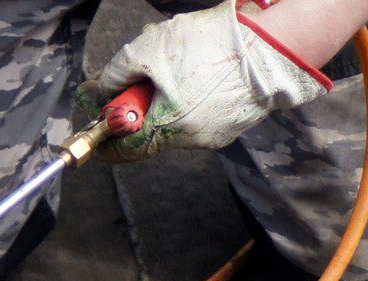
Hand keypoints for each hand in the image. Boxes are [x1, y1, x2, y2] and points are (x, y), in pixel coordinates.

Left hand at [76, 0, 331, 162]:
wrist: (278, 44)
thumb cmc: (211, 44)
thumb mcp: (149, 50)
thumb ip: (114, 75)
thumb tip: (94, 93)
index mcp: (168, 129)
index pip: (123, 149)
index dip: (102, 139)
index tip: (89, 128)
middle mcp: (191, 140)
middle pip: (146, 133)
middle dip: (133, 110)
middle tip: (128, 85)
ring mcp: (213, 134)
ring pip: (172, 121)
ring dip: (161, 99)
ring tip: (170, 66)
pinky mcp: (231, 122)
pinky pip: (196, 114)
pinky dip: (185, 96)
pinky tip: (194, 70)